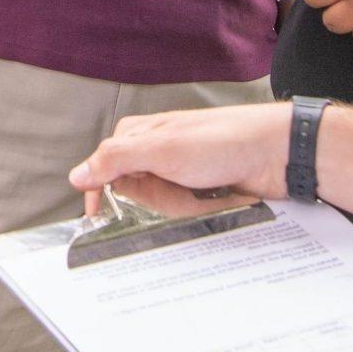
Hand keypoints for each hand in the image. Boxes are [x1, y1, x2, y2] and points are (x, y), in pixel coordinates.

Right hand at [68, 102, 294, 215]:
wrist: (275, 153)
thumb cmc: (222, 141)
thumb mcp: (161, 148)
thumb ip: (115, 159)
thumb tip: (76, 175)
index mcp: (139, 135)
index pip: (103, 168)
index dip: (100, 192)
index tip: (96, 217)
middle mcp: (155, 152)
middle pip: (134, 193)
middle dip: (157, 200)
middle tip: (181, 190)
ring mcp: (178, 172)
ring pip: (161, 205)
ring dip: (183, 205)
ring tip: (207, 191)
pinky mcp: (199, 188)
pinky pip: (184, 212)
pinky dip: (198, 210)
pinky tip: (216, 199)